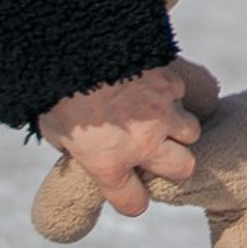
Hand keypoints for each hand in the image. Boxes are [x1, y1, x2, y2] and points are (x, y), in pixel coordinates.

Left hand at [36, 65, 200, 218]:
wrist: (78, 44)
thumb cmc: (58, 91)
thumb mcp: (55, 131)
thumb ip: (73, 148)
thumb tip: (78, 149)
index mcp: (109, 164)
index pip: (135, 202)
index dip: (133, 199)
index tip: (131, 191)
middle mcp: (143, 144)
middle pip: (182, 169)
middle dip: (174, 165)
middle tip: (159, 155)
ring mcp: (161, 112)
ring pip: (191, 132)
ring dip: (179, 129)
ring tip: (161, 121)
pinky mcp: (170, 83)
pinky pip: (181, 96)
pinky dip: (172, 95)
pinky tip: (153, 89)